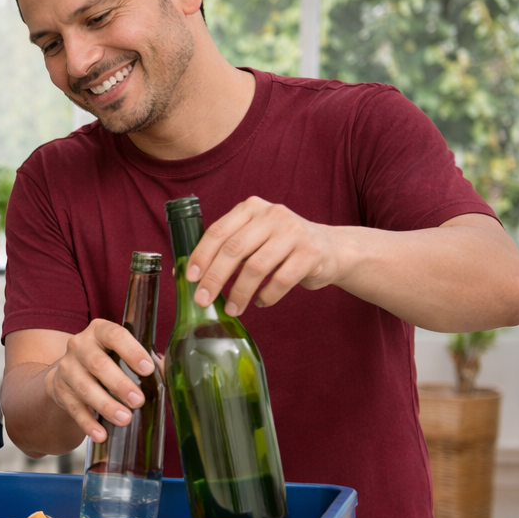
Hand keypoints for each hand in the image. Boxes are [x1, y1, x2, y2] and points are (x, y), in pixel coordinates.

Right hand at [46, 319, 153, 442]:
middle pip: (98, 364)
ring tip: (125, 419)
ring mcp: (67, 368)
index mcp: (99, 331)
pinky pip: (74, 408)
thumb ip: (145, 361)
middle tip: (138, 401)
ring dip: (106, 405)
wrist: (70, 372)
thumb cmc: (107, 361)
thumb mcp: (122, 354)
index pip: (115, 335)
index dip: (132, 351)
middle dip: (120, 384)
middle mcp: (79, 346)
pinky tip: (100, 434)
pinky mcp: (60, 390)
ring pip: (85, 387)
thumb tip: (169, 373)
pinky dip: (88, 423)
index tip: (147, 369)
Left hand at [188, 197, 340, 314]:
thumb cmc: (281, 247)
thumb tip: (187, 275)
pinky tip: (261, 302)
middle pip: (234, 249)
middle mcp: (272, 215)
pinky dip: (267, 296)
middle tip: (203, 300)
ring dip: (240, 293)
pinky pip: (281, 280)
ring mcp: (293, 232)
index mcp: (251, 208)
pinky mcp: (310, 252)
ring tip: (233, 309)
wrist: (331, 249)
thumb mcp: (254, 239)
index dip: (201, 256)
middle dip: (215, 278)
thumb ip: (227, 250)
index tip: (190, 278)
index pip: (219, 231)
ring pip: (256, 267)